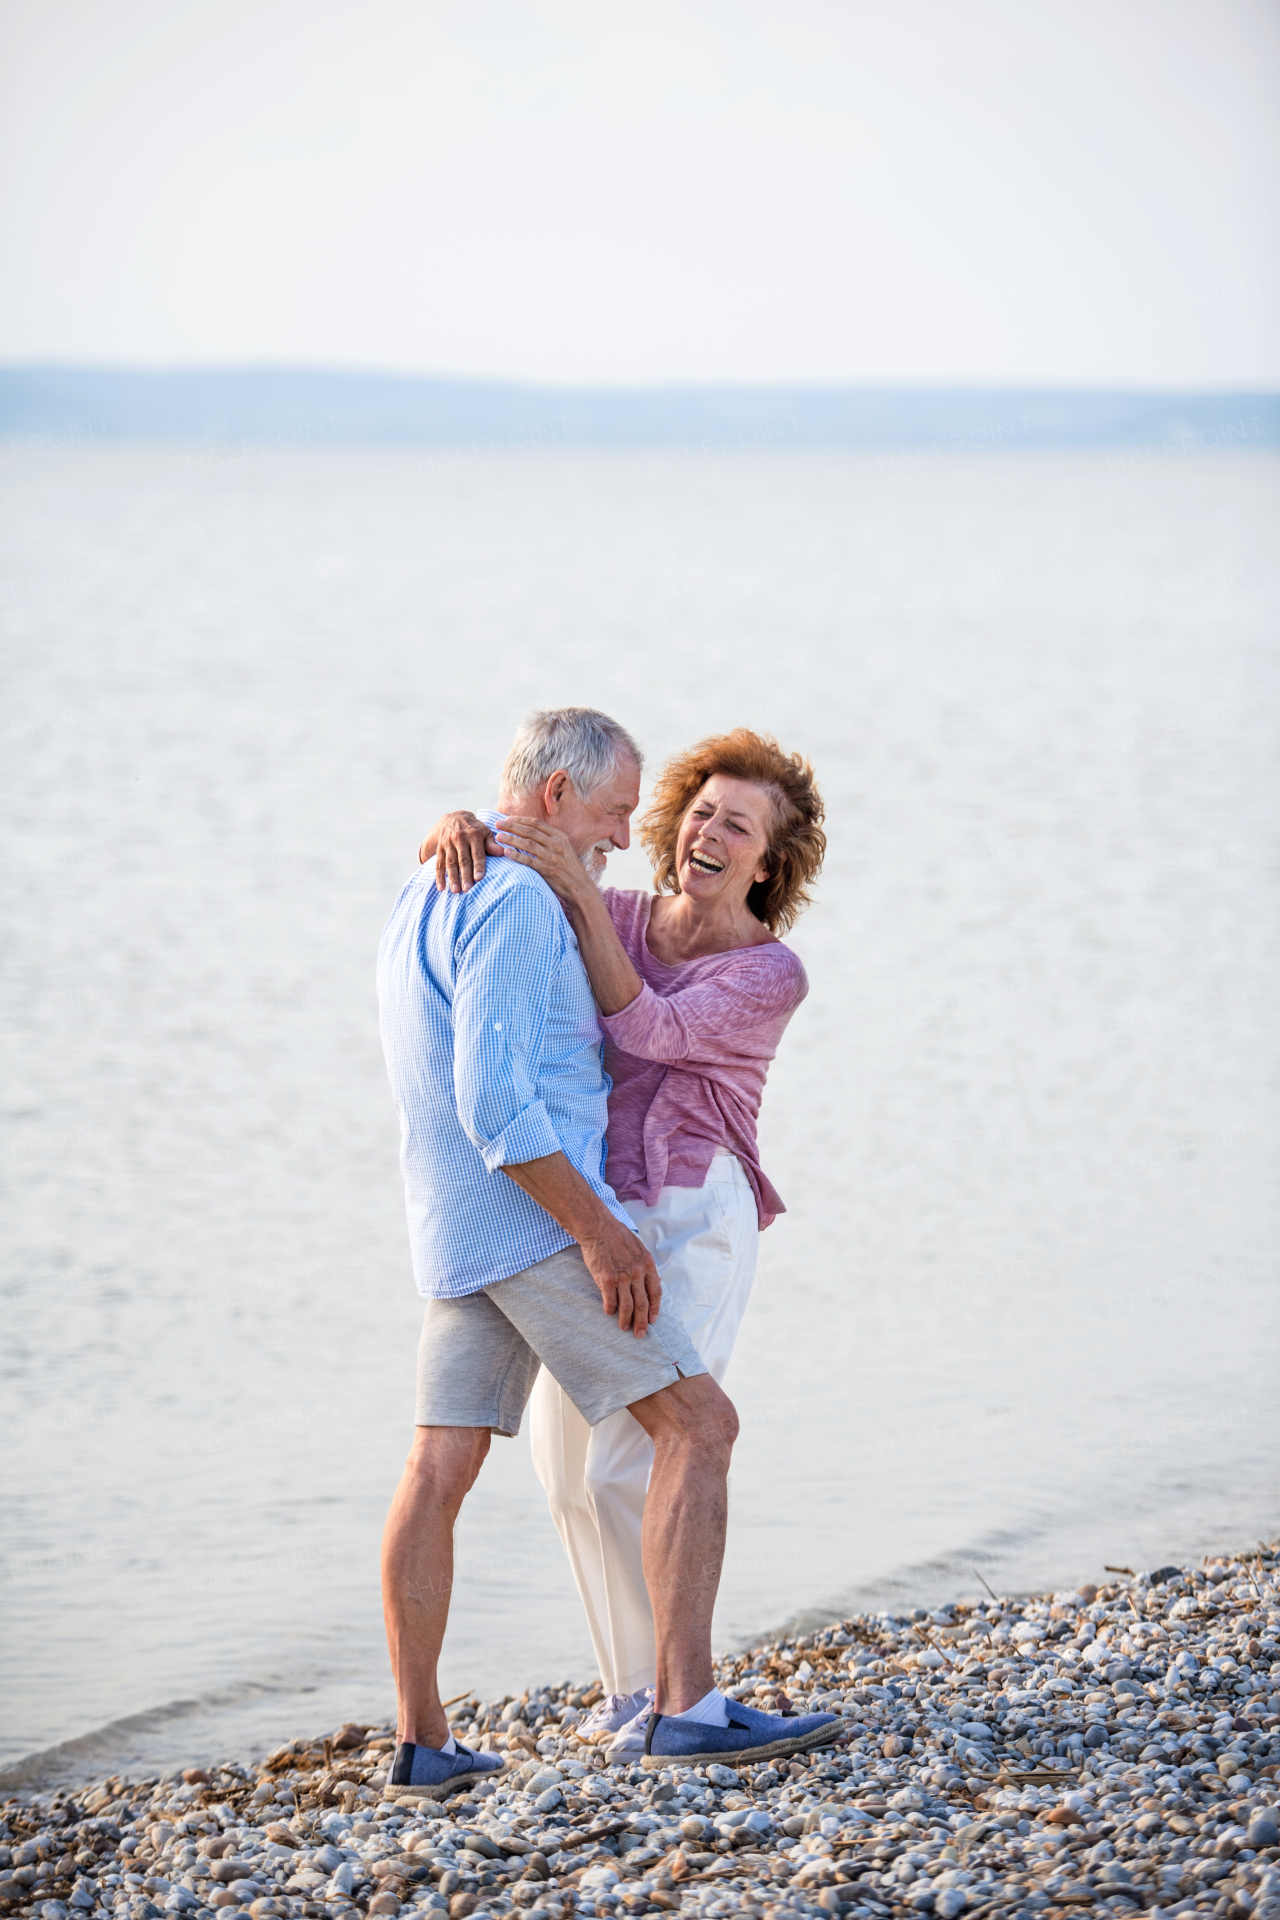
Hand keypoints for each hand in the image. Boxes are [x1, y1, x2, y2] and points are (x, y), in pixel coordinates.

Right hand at [420, 811, 501, 891]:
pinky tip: (441, 888)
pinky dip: (439, 876)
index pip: (477, 852)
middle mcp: (460, 839)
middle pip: (463, 859)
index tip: (479, 878)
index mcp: (474, 835)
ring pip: (450, 862)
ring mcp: (448, 844)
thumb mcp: (485, 831)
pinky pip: (439, 863)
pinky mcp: (440, 848)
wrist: (454, 817)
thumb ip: (492, 843)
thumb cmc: (475, 829)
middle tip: (467, 889)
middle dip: (465, 875)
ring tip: (456, 890)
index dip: (478, 865)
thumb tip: (503, 852)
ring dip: (452, 877)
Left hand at [494, 816, 593, 904]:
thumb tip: (531, 832)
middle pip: (530, 831)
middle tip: (497, 824)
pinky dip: (516, 856)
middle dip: (512, 826)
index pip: (537, 823)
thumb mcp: (564, 848)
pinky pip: (529, 861)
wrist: (580, 887)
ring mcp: (551, 857)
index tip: (507, 818)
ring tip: (498, 837)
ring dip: (511, 839)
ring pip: (527, 844)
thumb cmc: (569, 868)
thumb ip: (550, 839)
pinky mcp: (547, 870)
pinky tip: (506, 852)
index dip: (521, 820)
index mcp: (560, 836)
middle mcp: (556, 844)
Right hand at [578, 1214, 661, 1336]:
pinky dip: (610, 1310)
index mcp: (648, 1264)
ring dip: (626, 1320)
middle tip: (641, 1334)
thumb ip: (647, 1265)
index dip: (655, 1308)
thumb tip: (657, 1279)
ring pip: (627, 1306)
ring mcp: (622, 1277)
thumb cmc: (617, 1235)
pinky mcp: (606, 1279)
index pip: (655, 1292)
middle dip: (642, 1322)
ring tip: (624, 1328)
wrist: (598, 1227)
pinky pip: (610, 1301)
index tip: (653, 1320)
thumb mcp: (639, 1247)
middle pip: (643, 1304)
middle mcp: (637, 1272)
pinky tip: (609, 1313)